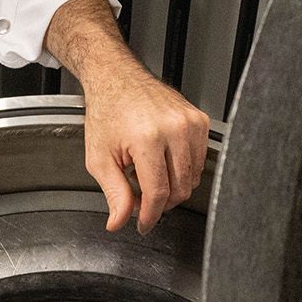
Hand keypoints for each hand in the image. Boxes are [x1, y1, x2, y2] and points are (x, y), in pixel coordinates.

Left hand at [81, 67, 210, 233]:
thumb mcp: (100, 157)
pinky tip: (162, 162)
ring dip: (172, 186)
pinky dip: (183, 170)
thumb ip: (114, 193)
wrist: (117, 78)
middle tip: (140, 198)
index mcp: (148, 138)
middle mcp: (175, 129)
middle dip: (160, 203)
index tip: (144, 223)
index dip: (150, 215)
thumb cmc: (107, 111)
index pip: (159, 193)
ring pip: (193, 178)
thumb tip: (119, 222)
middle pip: (180, 189)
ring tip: (148, 174)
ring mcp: (191, 123)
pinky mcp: (201, 121)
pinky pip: (199, 161)